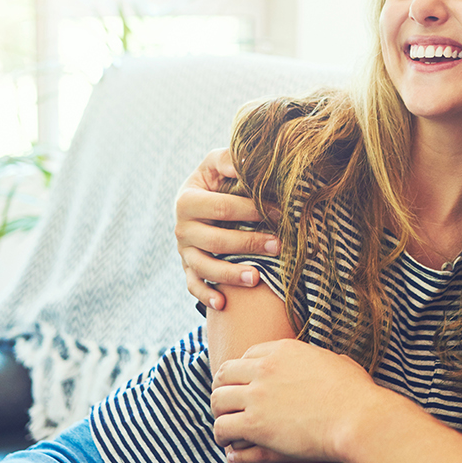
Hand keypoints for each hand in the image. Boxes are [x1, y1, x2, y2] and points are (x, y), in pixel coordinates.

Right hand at [174, 147, 280, 309]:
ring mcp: (183, 251)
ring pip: (205, 267)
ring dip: (230, 275)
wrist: (199, 201)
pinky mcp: (187, 269)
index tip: (280, 213)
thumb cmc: (215, 180)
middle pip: (216, 240)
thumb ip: (228, 159)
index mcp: (187, 200)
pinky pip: (194, 285)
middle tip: (279, 246)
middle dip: (249, 243)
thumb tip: (247, 159)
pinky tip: (223, 303)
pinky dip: (206, 295)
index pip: (221, 208)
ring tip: (257, 279)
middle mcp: (181, 228)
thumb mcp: (215, 164)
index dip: (251, 210)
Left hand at [210, 339, 395, 462]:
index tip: (245, 387)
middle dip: (223, 389)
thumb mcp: (338, 363)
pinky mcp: (255, 424)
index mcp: (284, 350)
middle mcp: (265, 368)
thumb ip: (322, 360)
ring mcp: (257, 395)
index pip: (247, 355)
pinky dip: (222, 436)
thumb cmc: (357, 395)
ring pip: (217, 400)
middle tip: (227, 406)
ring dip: (220, 414)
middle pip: (225, 373)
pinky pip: (222, 427)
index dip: (243, 372)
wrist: (358, 419)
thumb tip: (327, 362)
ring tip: (226, 427)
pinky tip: (230, 446)